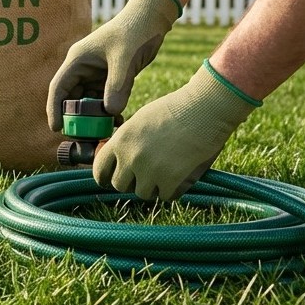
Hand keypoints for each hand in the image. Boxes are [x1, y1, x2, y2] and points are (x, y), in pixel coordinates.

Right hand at [48, 0, 181, 129]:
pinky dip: (107, 111)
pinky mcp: (109, 77)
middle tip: (83, 137)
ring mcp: (95, 73)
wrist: (151, 19)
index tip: (56, 128)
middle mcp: (82, 68)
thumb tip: (111, 112)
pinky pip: (103, 99)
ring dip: (93, 117)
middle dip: (75, 119)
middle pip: (71, 98)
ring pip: (87, 101)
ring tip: (102, 133)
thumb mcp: (125, 59)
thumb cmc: (135, 31)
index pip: (58, 88)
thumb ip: (117, 85)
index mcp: (77, 60)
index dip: (55, 109)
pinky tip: (117, 120)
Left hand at [94, 60, 258, 200]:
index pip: (99, 168)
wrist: (205, 108)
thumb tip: (121, 160)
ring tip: (165, 173)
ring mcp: (150, 170)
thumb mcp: (140, 121)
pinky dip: (172, 190)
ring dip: (152, 187)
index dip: (104, 177)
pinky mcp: (171, 180)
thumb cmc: (176, 109)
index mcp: (120, 140)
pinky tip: (179, 177)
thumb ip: (127, 141)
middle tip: (144, 176)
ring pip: (142, 193)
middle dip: (131, 182)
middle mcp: (130, 157)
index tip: (109, 180)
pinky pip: (165, 196)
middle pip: (119, 185)